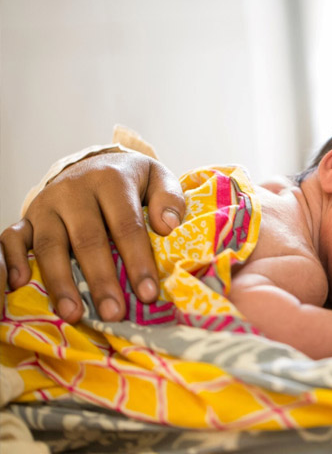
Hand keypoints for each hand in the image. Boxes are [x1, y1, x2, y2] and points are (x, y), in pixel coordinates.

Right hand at [0, 152, 184, 322]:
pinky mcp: (28, 217)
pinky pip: (10, 238)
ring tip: (74, 314)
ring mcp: (47, 204)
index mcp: (111, 180)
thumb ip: (169, 198)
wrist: (96, 163)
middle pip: (87, 239)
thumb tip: (167, 226)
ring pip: (48, 245)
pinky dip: (10, 261)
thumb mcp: (158, 178)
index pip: (126, 225)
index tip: (147, 293)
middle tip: (114, 314)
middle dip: (101, 280)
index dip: (137, 260)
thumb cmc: (132, 181)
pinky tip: (19, 286)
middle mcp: (75, 190)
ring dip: (60, 283)